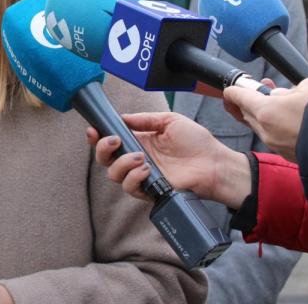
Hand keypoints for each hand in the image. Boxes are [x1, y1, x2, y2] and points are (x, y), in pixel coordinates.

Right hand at [86, 112, 250, 207]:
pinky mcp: (150, 190)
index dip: (97, 137)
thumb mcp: (169, 121)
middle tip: (115, 141)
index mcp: (139, 141)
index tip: (93, 130)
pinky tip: (146, 169)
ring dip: (122, 164)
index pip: (111, 141)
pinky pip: (130, 188)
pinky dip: (134, 178)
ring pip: (114, 175)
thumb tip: (122, 118)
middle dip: (102, 149)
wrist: (214, 162)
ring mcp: (142, 176)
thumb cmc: (196, 141)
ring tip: (141, 157)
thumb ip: (145, 119)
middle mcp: (136, 159)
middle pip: (105, 160)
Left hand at [223, 73, 307, 160]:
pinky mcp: (289, 156)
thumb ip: (293, 89)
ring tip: (289, 103)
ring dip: (269, 114)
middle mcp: (266, 131)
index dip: (235, 88)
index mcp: (265, 111)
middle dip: (254, 100)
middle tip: (268, 89)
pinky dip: (281, 128)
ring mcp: (277, 146)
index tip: (234, 86)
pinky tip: (298, 120)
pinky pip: (277, 137)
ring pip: (263, 126)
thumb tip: (288, 94)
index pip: (238, 97)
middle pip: (248, 112)